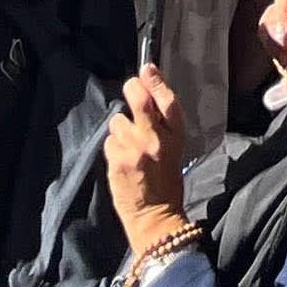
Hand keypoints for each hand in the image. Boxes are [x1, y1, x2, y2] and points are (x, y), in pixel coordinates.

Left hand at [106, 68, 189, 251]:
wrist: (154, 217)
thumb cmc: (166, 182)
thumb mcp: (175, 149)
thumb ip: (163, 124)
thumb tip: (149, 93)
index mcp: (176, 136)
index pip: (167, 100)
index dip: (155, 81)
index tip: (147, 68)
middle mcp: (156, 140)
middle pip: (140, 100)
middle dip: (133, 88)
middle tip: (131, 87)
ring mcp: (135, 150)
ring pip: (118, 121)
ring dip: (120, 129)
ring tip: (128, 144)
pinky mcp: (117, 161)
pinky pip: (109, 141)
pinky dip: (113, 146)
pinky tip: (121, 159)